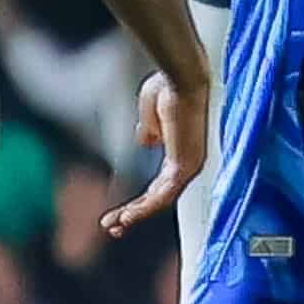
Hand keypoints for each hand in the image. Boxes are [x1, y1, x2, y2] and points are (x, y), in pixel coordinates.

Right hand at [104, 68, 209, 232]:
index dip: (138, 200)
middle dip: (134, 214)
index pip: (158, 185)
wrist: (179, 77)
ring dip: (136, 214)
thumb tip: (146, 142)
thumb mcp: (150, 115)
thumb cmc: (168, 87)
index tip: (119, 212)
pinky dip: (144, 208)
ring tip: (115, 225)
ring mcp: (189, 167)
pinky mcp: (185, 167)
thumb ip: (148, 131)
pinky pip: (164, 195)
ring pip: (160, 201)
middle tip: (114, 226)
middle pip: (159, 198)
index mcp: (180, 152)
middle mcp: (188, 163)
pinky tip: (127, 216)